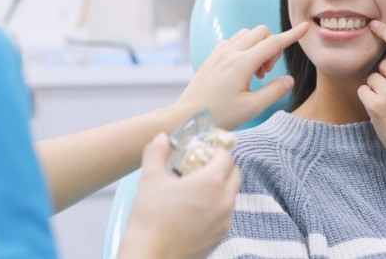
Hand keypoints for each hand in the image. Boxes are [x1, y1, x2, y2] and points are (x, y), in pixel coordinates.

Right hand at [118, 133, 240, 258]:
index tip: (202, 152)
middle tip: (202, 168)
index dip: (215, 151)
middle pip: (235, 173)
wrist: (150, 257)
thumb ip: (156, 152)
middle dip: (222, 167)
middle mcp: (224, 200)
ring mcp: (225, 220)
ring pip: (232, 194)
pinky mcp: (221, 236)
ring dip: (221, 187)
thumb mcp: (150, 179)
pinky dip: (217, 206)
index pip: (226, 156)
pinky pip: (226, 214)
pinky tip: (197, 210)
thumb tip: (161, 137)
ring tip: (197, 189)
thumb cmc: (150, 218)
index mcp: (212, 181)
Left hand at [177, 22, 308, 129]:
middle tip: (266, 73)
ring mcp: (219, 53)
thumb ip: (274, 91)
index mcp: (242, 64)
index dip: (292, 36)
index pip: (274, 43)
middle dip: (272, 47)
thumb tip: (289, 80)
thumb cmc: (219, 116)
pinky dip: (243, 49)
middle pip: (261, 32)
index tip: (305, 28)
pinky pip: (233, 42)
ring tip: (254, 73)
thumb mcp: (252, 108)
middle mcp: (230, 53)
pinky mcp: (211, 58)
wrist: (186, 118)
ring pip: (246, 35)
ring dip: (257, 47)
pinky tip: (240, 70)